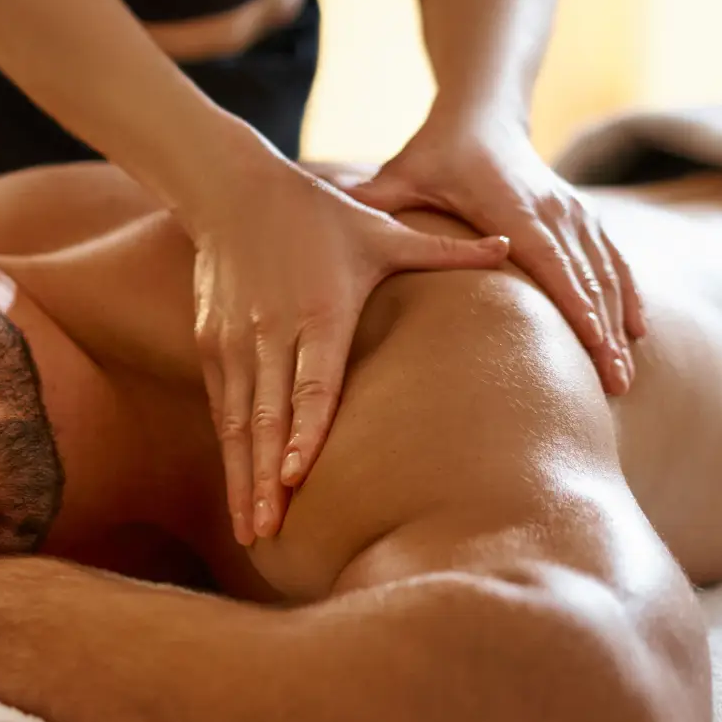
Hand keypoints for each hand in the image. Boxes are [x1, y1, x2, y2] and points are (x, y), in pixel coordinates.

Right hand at [184, 156, 510, 545]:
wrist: (232, 190)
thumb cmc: (317, 214)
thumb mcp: (380, 232)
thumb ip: (444, 251)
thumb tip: (510, 248)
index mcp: (320, 313)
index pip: (312, 383)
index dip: (304, 432)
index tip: (297, 477)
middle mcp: (272, 333)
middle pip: (267, 417)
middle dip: (266, 478)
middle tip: (269, 530)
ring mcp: (236, 342)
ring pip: (238, 422)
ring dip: (243, 476)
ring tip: (250, 528)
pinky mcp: (211, 345)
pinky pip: (221, 408)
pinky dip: (229, 451)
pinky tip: (238, 490)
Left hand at [345, 118, 644, 394]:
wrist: (481, 115)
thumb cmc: (435, 153)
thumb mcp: (402, 174)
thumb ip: (372, 199)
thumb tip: (331, 212)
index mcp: (514, 207)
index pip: (552, 264)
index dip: (577, 308)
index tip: (595, 349)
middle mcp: (553, 210)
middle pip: (587, 279)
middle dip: (603, 333)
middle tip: (615, 386)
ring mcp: (574, 212)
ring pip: (607, 273)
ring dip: (618, 324)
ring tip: (624, 377)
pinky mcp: (582, 216)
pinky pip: (613, 259)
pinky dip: (627, 295)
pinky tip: (636, 332)